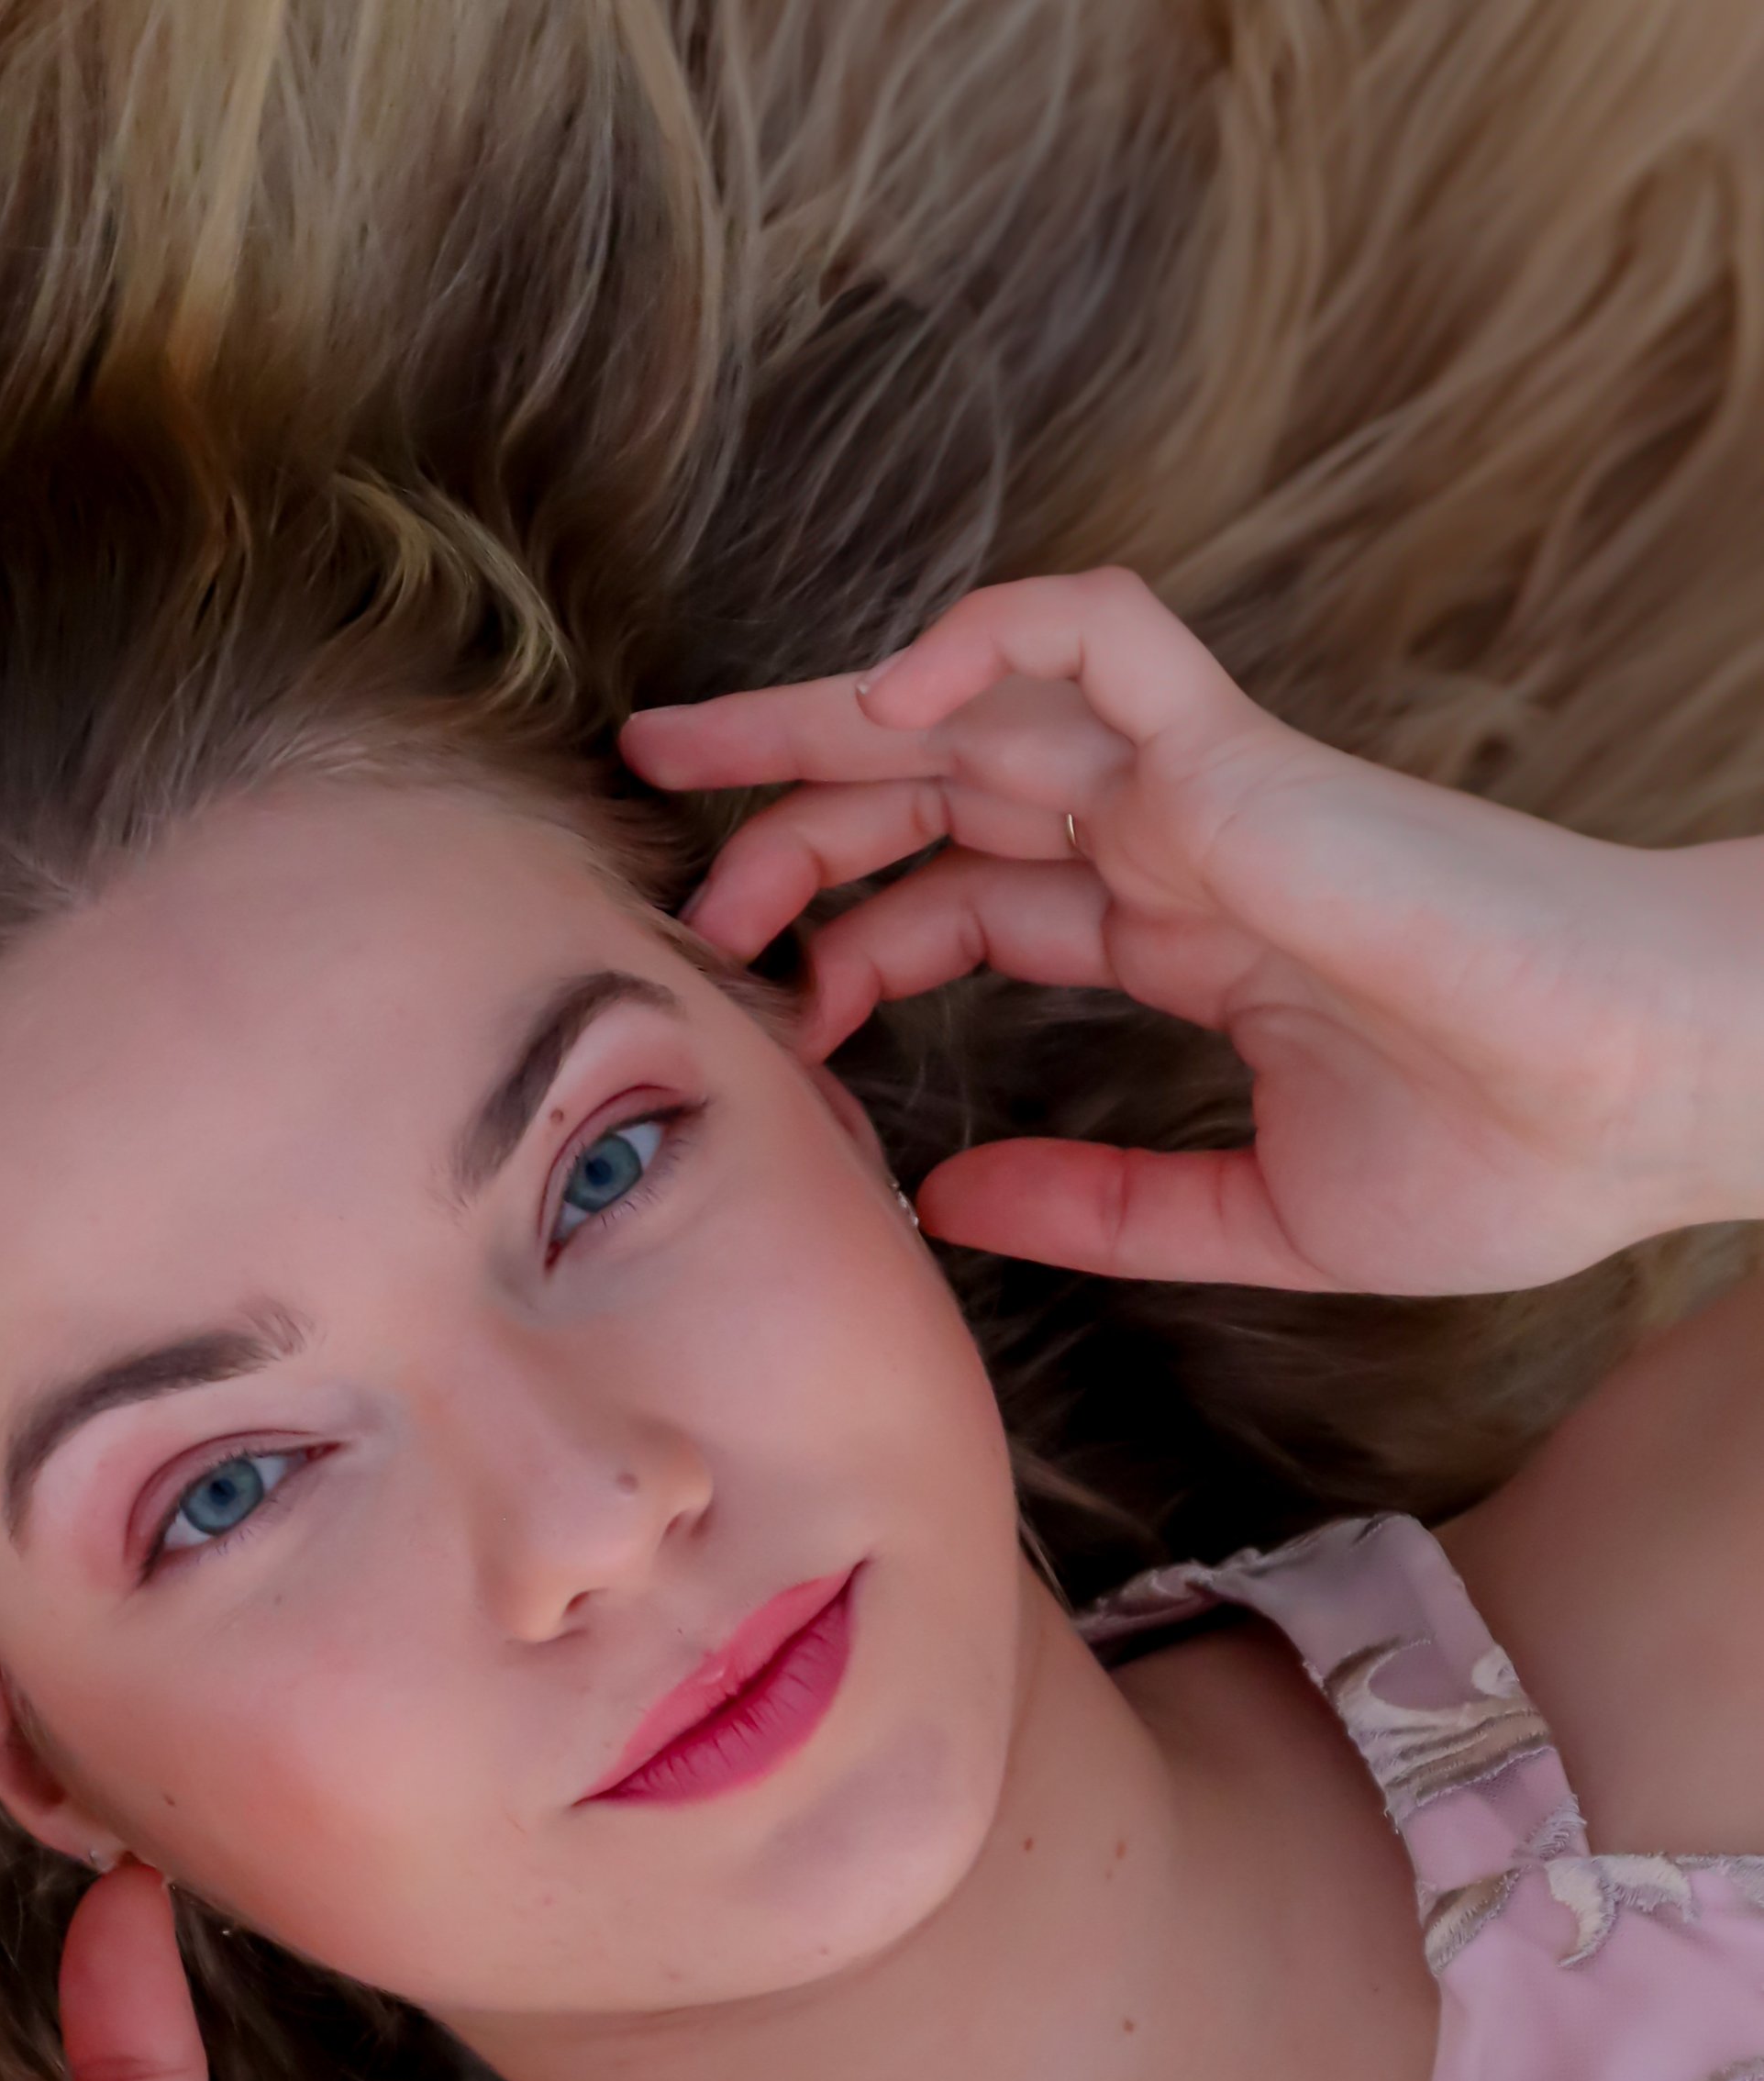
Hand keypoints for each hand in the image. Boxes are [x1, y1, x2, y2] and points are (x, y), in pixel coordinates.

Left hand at [622, 568, 1763, 1293]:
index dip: (853, 932)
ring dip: (825, 719)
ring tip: (687, 759)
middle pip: (941, 784)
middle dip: (789, 797)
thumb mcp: (1252, 1214)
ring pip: (977, 701)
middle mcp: (1174, 847)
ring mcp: (1205, 794)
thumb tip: (943, 1200)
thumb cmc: (1508, 1159)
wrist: (1652, 1109)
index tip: (771, 1008)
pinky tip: (884, 698)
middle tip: (659, 835)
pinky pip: (1100, 638)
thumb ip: (1098, 1202)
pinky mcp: (1249, 760)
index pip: (972, 895)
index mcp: (1180, 934)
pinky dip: (989, 635)